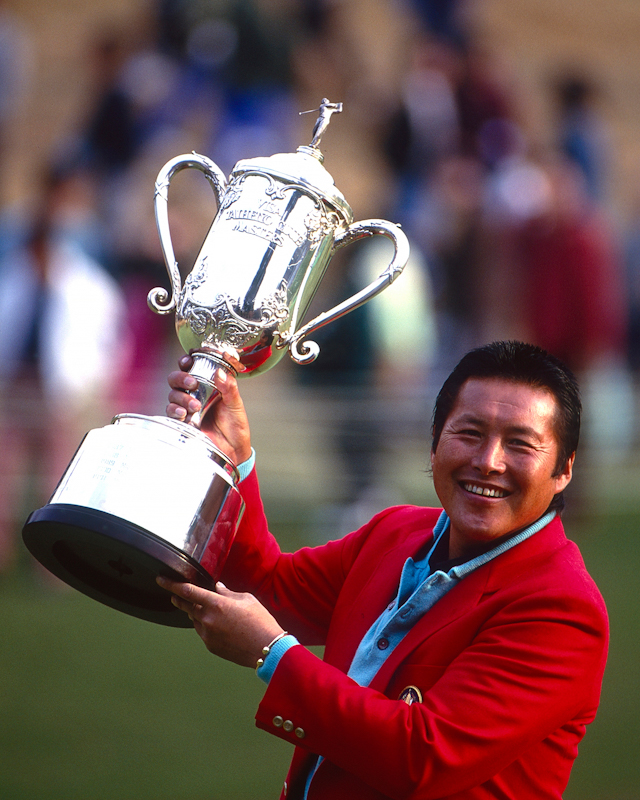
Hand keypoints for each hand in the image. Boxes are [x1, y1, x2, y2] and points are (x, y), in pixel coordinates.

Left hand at [157, 577, 283, 667]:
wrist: (266, 648)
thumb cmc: (260, 620)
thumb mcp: (246, 599)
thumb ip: (227, 593)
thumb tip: (217, 587)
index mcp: (216, 604)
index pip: (188, 591)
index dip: (172, 584)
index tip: (161, 580)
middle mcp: (208, 619)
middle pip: (187, 607)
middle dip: (180, 600)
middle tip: (175, 595)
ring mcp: (207, 634)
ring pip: (195, 620)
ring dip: (197, 613)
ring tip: (210, 611)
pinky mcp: (210, 646)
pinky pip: (203, 632)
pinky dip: (206, 626)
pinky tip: (220, 625)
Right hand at [167, 354, 251, 465]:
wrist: (234, 450)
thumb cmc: (236, 426)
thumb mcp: (236, 404)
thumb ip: (229, 388)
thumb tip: (219, 372)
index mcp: (208, 385)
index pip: (192, 368)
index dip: (186, 361)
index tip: (188, 360)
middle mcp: (194, 394)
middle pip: (176, 379)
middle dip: (181, 378)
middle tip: (192, 384)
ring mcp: (187, 408)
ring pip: (173, 394)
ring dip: (181, 397)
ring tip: (195, 406)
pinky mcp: (182, 422)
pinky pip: (171, 412)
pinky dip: (175, 410)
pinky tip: (183, 413)